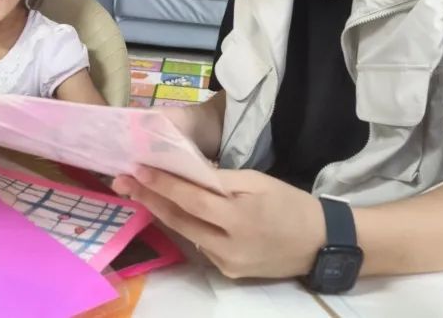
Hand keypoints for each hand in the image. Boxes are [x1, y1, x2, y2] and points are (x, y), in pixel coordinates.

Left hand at [113, 167, 324, 279]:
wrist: (319, 243)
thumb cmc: (289, 203)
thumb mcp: (258, 181)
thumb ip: (220, 180)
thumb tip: (188, 171)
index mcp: (238, 216)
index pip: (191, 198)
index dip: (162, 184)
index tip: (137, 169)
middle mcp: (228, 244)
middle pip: (179, 219)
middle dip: (149, 198)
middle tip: (123, 181)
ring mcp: (226, 262)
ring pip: (186, 233)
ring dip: (162, 212)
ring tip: (140, 193)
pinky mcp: (228, 272)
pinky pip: (200, 245)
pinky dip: (185, 226)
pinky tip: (171, 212)